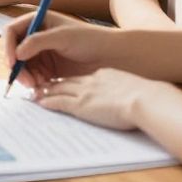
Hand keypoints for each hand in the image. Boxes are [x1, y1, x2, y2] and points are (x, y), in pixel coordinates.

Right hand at [3, 16, 118, 88]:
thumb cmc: (90, 39)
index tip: (11, 62)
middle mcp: (36, 36)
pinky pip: (33, 76)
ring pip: (22, 66)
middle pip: (13, 51)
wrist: (110, 56)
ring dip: (25, 76)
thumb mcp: (62, 37)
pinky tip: (43, 87)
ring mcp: (41, 53)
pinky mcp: (48, 68)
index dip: (7, 46)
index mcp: (37, 21)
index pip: (11, 31)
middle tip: (25, 80)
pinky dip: (34, 82)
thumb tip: (17, 53)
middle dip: (16, 66)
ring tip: (36, 85)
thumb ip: (37, 42)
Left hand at [33, 68, 163, 130]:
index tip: (63, 82)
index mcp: (105, 76)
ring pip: (58, 89)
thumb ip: (126, 93)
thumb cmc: (147, 98)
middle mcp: (92, 81)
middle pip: (67, 81)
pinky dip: (46, 101)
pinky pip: (58, 102)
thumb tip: (130, 102)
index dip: (70, 81)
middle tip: (40, 85)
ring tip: (34, 93)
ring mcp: (85, 92)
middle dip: (52, 83)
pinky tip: (39, 102)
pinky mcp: (81, 105)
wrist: (146, 100)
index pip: (82, 78)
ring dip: (44, 91)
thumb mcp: (134, 89)